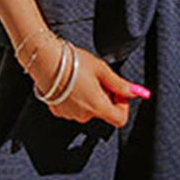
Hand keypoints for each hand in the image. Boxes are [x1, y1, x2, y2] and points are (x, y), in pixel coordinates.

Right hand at [28, 37, 148, 127]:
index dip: (123, 105)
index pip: (120, 119)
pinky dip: (76, 98)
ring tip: (82, 77)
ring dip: (90, 97)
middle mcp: (84, 115)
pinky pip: (73, 108)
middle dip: (105, 97)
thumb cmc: (72, 62)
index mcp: (97, 106)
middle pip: (103, 112)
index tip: (118, 91)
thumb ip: (119, 84)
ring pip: (88, 109)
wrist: (43, 60)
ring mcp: (69, 114)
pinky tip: (70, 83)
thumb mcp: (101, 70)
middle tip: (99, 78)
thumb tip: (135, 92)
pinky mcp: (57, 111)